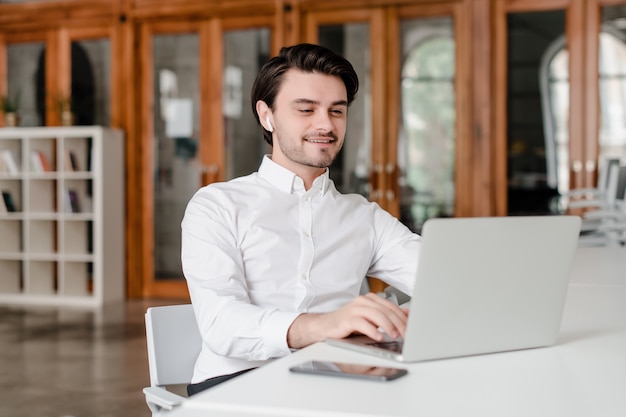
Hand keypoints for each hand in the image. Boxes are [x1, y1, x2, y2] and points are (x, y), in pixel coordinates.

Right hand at [287, 293, 408, 348]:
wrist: (325, 327)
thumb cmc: (348, 324)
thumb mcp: (371, 319)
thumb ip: (388, 315)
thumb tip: (408, 314)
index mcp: (371, 299)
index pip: (392, 307)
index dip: (403, 318)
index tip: (413, 329)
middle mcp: (363, 301)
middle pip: (386, 310)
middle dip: (399, 323)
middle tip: (407, 335)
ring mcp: (354, 309)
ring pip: (376, 314)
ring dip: (388, 326)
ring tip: (395, 335)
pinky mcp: (346, 319)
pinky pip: (362, 323)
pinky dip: (372, 330)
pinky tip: (379, 337)